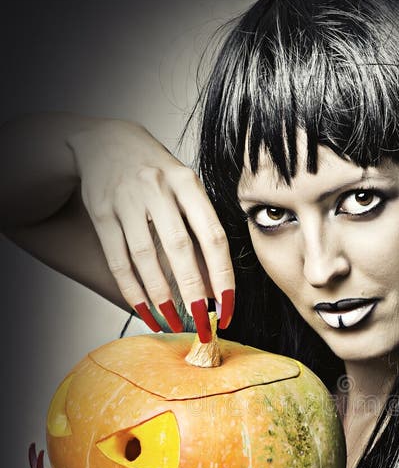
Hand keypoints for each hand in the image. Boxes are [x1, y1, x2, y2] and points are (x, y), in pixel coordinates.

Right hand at [67, 118, 234, 335]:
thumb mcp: (186, 191)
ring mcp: (127, 200)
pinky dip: (133, 291)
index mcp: (188, 184)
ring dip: (161, 297)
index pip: (213, 237)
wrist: (106, 141)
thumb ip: (201, 232)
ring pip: (146, 258)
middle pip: (179, 249)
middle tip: (203, 325)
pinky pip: (119, 260)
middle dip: (193, 292)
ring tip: (174, 324)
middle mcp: (158, 189)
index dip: (223, 277)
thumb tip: (215, 287)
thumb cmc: (159, 175)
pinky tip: (146, 312)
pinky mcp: (102, 213)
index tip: (228, 309)